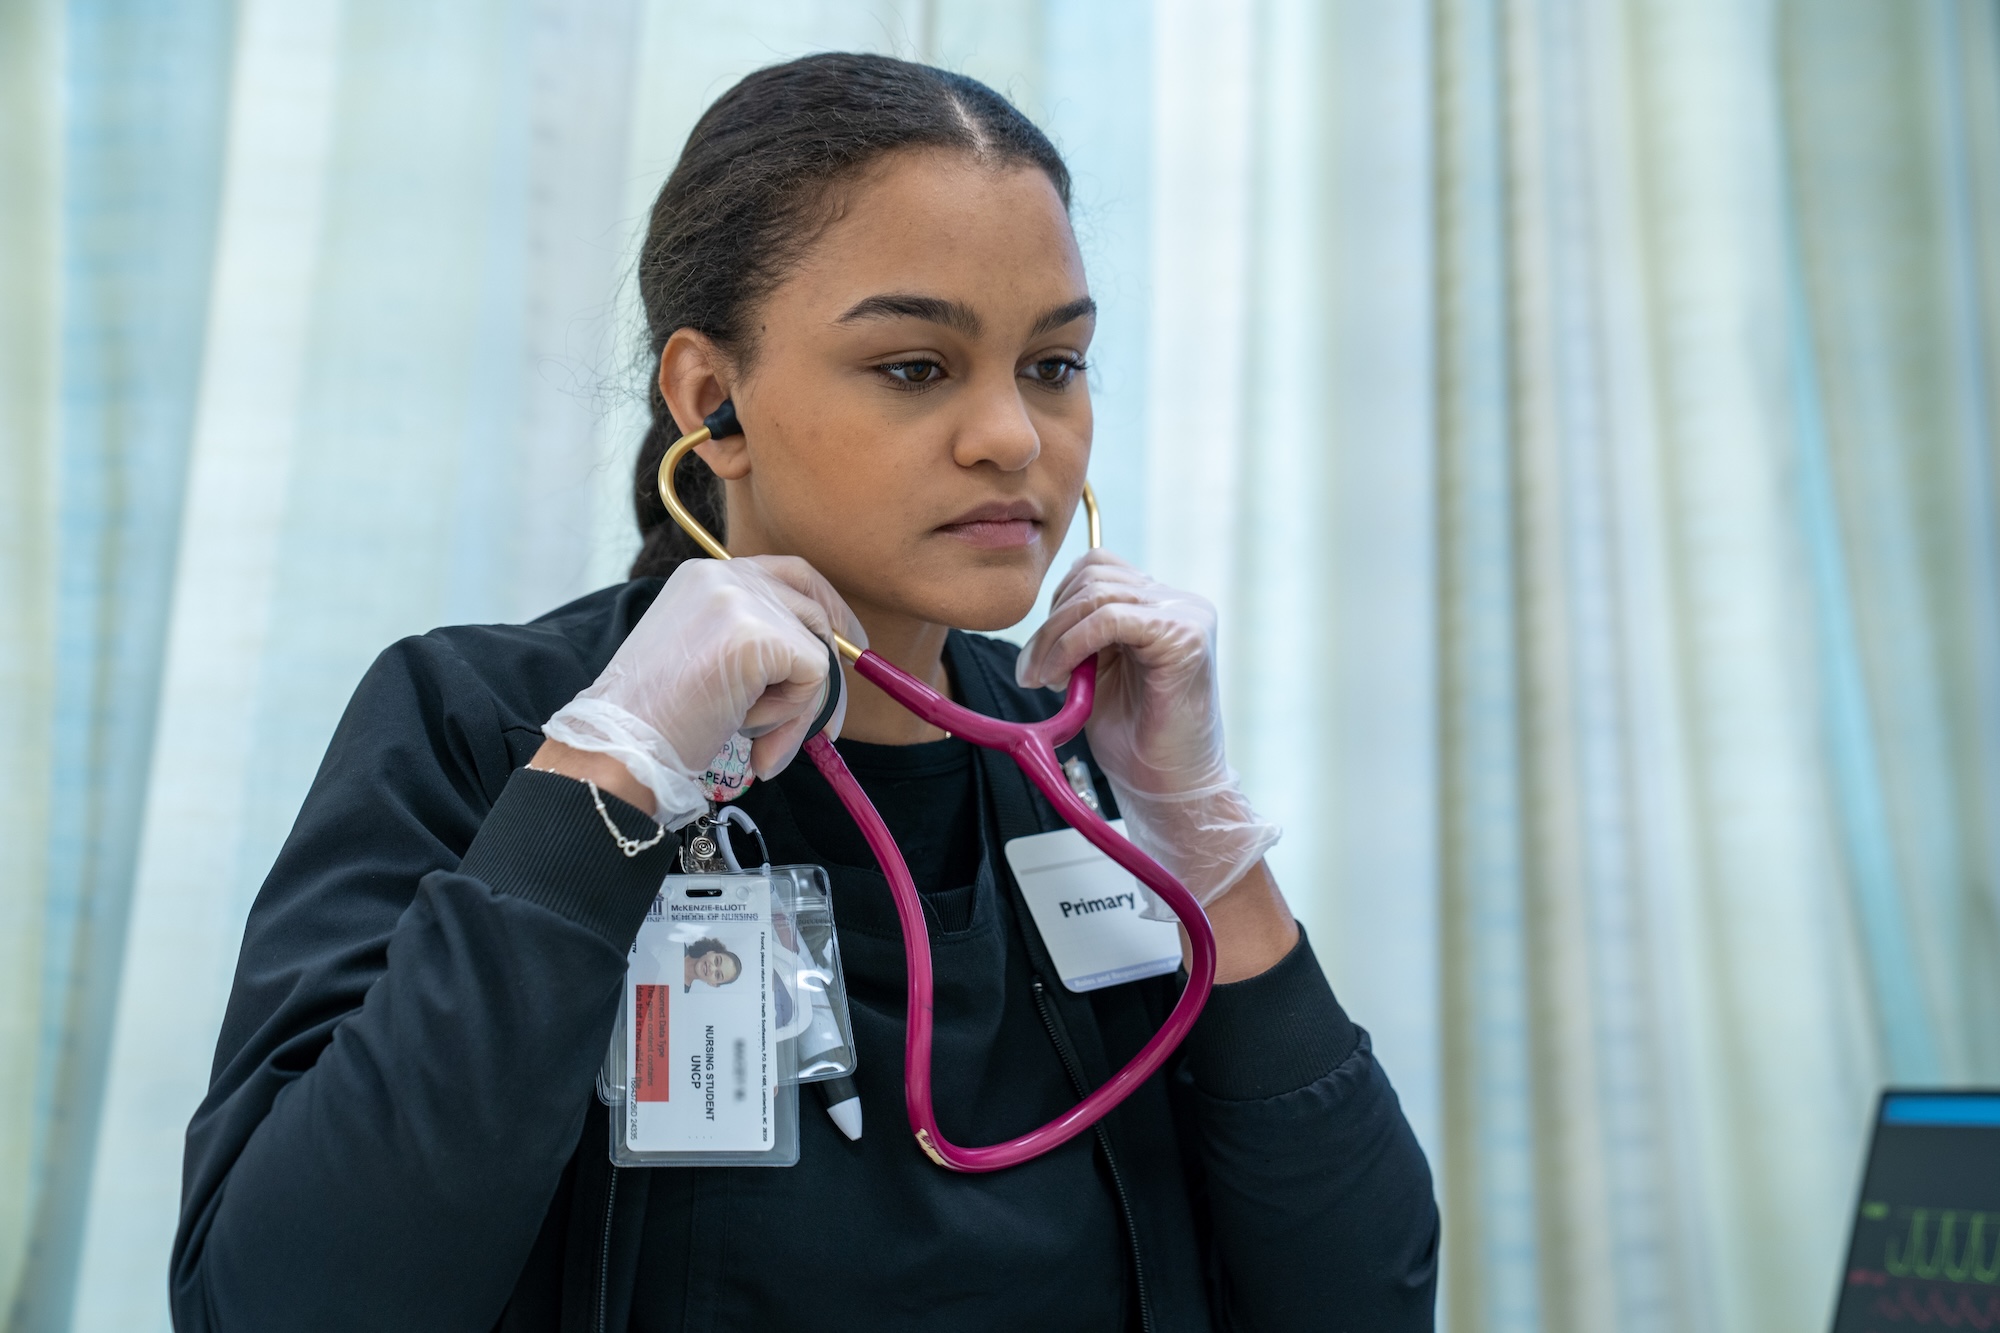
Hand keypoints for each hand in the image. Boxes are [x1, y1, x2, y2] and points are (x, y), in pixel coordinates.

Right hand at [542, 556, 864, 826]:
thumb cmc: (655, 722)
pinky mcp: (761, 634)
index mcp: (704, 577)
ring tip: (751, 734)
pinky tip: (746, 728)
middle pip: (813, 607)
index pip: (788, 574)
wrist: (621, 747)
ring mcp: (743, 600)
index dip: (824, 610)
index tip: (845, 646)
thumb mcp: (704, 660)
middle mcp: (725, 576)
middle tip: (829, 726)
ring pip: (815, 649)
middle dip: (827, 669)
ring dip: (796, 706)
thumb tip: (822, 664)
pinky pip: (815, 675)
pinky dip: (793, 714)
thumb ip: (752, 645)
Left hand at [1016, 550, 1278, 907]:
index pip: (1098, 568)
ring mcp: (1186, 616)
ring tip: (1046, 680)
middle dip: (1050, 625)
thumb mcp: (1097, 673)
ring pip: (1096, 594)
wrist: (1167, 788)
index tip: (1040, 655)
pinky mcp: (1183, 638)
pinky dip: (1072, 644)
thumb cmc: (1136, 740)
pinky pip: (1110, 619)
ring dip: (1055, 637)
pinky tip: (1061, 677)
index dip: (1058, 603)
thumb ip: (1080, 635)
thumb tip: (1044, 617)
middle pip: (1093, 576)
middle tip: (1032, 673)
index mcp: (1161, 606)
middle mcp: (1179, 603)